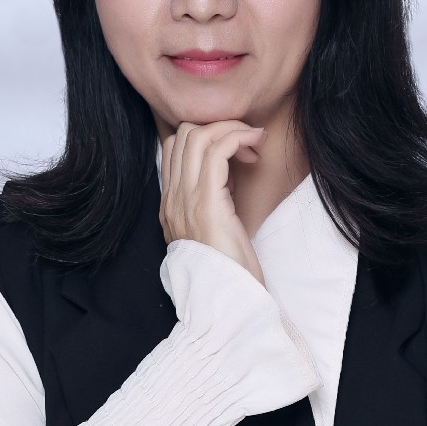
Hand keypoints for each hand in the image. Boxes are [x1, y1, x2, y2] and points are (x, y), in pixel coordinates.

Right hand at [159, 120, 266, 282]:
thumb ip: (212, 201)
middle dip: (218, 126)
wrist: (227, 299)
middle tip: (247, 142)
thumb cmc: (229, 270)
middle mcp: (172, 200)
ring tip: (254, 141)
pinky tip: (256, 144)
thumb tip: (227, 172)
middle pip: (182, 135)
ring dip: (231, 128)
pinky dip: (238, 136)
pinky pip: (216, 150)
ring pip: (196, 136)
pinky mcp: (206, 202)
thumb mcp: (215, 230)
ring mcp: (185, 200)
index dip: (204, 137)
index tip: (234, 150)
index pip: (173, 149)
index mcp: (171, 206)